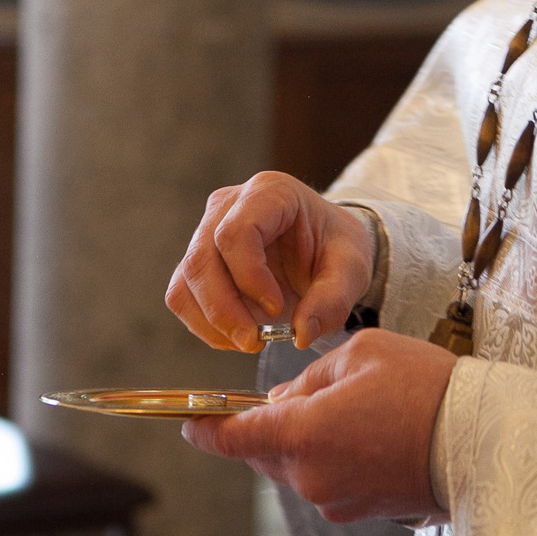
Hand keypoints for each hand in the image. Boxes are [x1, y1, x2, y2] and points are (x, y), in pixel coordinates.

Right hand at [166, 171, 375, 352]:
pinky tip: (236, 336)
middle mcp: (229, 205)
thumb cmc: (335, 248)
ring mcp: (207, 231)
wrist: (322, 248)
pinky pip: (183, 296)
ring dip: (212, 321)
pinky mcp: (198, 261)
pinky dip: (205, 325)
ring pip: (187, 280)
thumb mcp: (353, 267)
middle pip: (202, 258)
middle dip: (224, 310)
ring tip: (250, 341)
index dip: (249, 276)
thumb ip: (334, 298)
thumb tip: (303, 333)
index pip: (236, 232)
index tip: (277, 308)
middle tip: (254, 343)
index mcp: (270, 192)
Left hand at [182, 328, 456, 522]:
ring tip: (351, 408)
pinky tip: (366, 434)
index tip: (191, 424)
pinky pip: (326, 480)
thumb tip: (286, 399)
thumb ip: (312, 375)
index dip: (208, 430)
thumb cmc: (424, 387)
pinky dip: (332, 457)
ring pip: (297, 466)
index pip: (235, 437)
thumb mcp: (362, 352)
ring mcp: (334, 499)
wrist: (480, 439)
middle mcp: (310, 475)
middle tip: (301, 395)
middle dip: (269, 427)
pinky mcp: (358, 511)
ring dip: (306, 440)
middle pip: (264, 453)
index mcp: (303, 433)